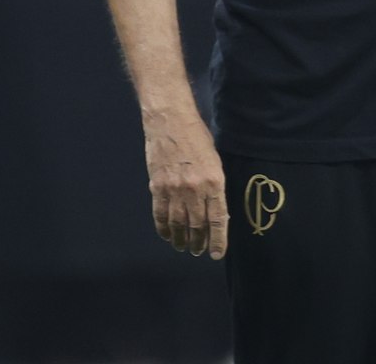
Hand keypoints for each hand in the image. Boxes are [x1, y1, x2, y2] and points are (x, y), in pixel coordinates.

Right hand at [144, 112, 228, 259]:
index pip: (218, 218)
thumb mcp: (215, 161)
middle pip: (197, 225)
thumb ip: (215, 186)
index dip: (218, 239)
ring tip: (184, 247)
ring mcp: (174, 189)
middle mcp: (194, 189)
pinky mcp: (157, 187)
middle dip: (199, 242)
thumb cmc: (197, 138)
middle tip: (199, 251)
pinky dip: (164, 229)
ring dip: (181, 239)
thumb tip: (216, 211)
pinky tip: (168, 236)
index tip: (217, 254)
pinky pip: (160, 215)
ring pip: (178, 223)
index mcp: (214, 181)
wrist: (170, 122)